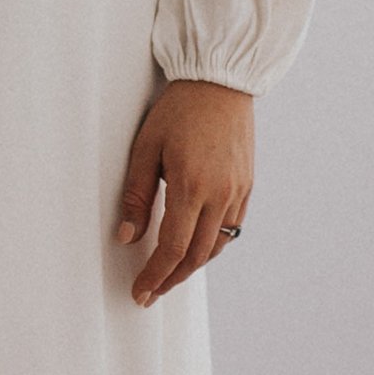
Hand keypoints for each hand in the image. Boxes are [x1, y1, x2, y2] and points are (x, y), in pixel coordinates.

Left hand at [116, 79, 253, 305]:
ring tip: (169, 275)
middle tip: (150, 293)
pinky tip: (194, 246)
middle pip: (196, 256)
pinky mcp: (247, 186)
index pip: (172, 248)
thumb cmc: (179, 110)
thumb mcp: (146, 148)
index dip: (155, 276)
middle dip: (172, 279)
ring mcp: (238, 192)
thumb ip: (137, 196)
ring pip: (216, 246)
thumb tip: (127, 236)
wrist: (221, 81)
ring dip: (192, 266)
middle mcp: (220, 194)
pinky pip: (231, 228)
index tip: (140, 293)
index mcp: (192, 186)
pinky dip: (211, 245)